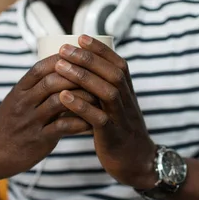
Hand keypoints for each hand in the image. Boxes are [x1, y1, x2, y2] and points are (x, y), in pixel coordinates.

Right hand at [0, 54, 97, 180]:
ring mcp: (30, 121)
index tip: (82, 57)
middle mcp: (23, 103)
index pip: (41, 67)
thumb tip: (62, 73)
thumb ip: (35, 89)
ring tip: (101, 97)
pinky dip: (81, 122)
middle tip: (99, 77)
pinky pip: (63, 127)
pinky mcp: (38, 140)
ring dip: (83, 98)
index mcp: (19, 91)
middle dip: (77, 76)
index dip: (63, 59)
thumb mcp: (16, 103)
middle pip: (53, 81)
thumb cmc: (8, 127)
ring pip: (60, 101)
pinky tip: (94, 122)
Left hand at [55, 35, 156, 188]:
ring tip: (60, 66)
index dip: (101, 49)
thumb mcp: (117, 107)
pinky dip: (81, 106)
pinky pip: (99, 119)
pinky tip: (63, 97)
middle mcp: (127, 101)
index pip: (118, 64)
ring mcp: (122, 118)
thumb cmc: (121, 131)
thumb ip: (106, 88)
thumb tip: (86, 67)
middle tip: (64, 48)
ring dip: (83, 77)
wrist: (138, 163)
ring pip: (107, 92)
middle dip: (88, 58)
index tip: (81, 36)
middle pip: (112, 73)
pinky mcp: (113, 136)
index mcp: (128, 92)